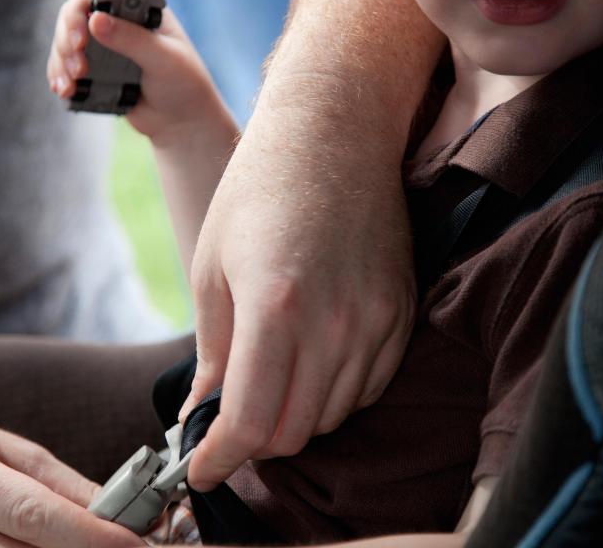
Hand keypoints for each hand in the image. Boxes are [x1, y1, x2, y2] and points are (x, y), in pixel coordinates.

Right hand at [46, 0, 232, 147]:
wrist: (184, 120)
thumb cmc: (184, 84)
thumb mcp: (164, 60)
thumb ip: (132, 40)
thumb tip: (95, 20)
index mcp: (138, 6)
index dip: (78, 10)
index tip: (80, 40)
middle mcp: (117, 19)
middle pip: (72, 15)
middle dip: (67, 41)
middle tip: (78, 69)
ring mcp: (103, 44)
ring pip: (64, 41)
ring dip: (60, 61)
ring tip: (69, 86)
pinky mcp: (95, 68)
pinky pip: (66, 65)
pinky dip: (60, 76)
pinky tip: (63, 90)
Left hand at [183, 118, 416, 491]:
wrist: (332, 133)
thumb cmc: (258, 189)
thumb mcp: (212, 268)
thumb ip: (213, 353)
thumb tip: (204, 414)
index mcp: (274, 308)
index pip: (249, 423)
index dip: (218, 459)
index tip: (200, 469)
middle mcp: (334, 323)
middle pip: (293, 431)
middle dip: (252, 441)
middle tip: (228, 422)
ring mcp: (377, 320)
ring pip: (332, 415)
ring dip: (292, 417)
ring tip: (268, 386)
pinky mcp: (402, 313)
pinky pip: (369, 387)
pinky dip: (334, 394)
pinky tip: (310, 366)